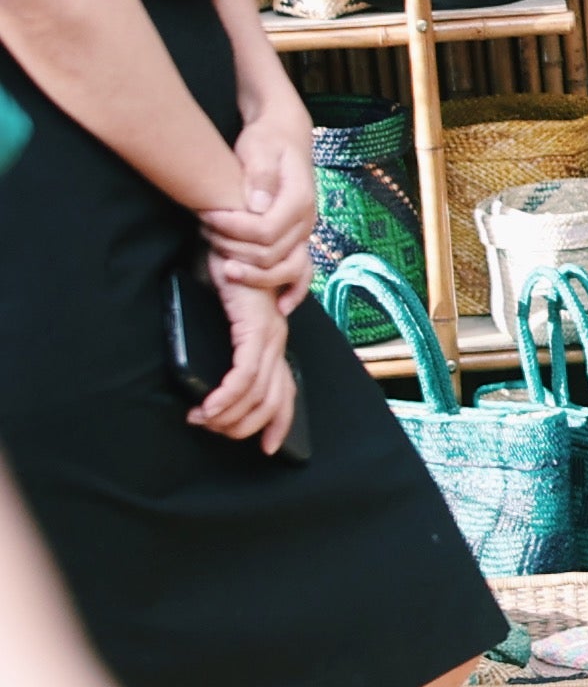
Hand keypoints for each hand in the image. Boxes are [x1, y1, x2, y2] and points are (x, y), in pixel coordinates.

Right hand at [187, 259, 298, 454]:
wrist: (229, 238)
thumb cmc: (221, 274)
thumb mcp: (224, 316)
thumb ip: (226, 342)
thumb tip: (208, 376)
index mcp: (273, 340)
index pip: (286, 392)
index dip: (280, 422)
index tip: (269, 447)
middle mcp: (277, 340)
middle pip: (273, 400)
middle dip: (245, 425)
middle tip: (214, 430)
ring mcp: (270, 335)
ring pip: (258, 393)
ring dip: (228, 414)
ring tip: (202, 420)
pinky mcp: (255, 328)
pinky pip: (245, 374)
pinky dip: (227, 396)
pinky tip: (209, 407)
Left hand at [205, 113, 317, 308]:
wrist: (286, 135)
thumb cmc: (268, 140)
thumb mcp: (260, 147)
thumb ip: (260, 175)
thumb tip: (259, 205)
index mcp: (299, 199)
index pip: (265, 231)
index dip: (232, 229)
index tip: (206, 215)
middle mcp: (307, 221)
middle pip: (270, 254)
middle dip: (232, 247)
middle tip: (204, 229)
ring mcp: (304, 233)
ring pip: (283, 269)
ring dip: (249, 270)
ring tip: (219, 254)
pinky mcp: (297, 239)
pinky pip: (302, 272)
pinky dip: (294, 291)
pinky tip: (280, 306)